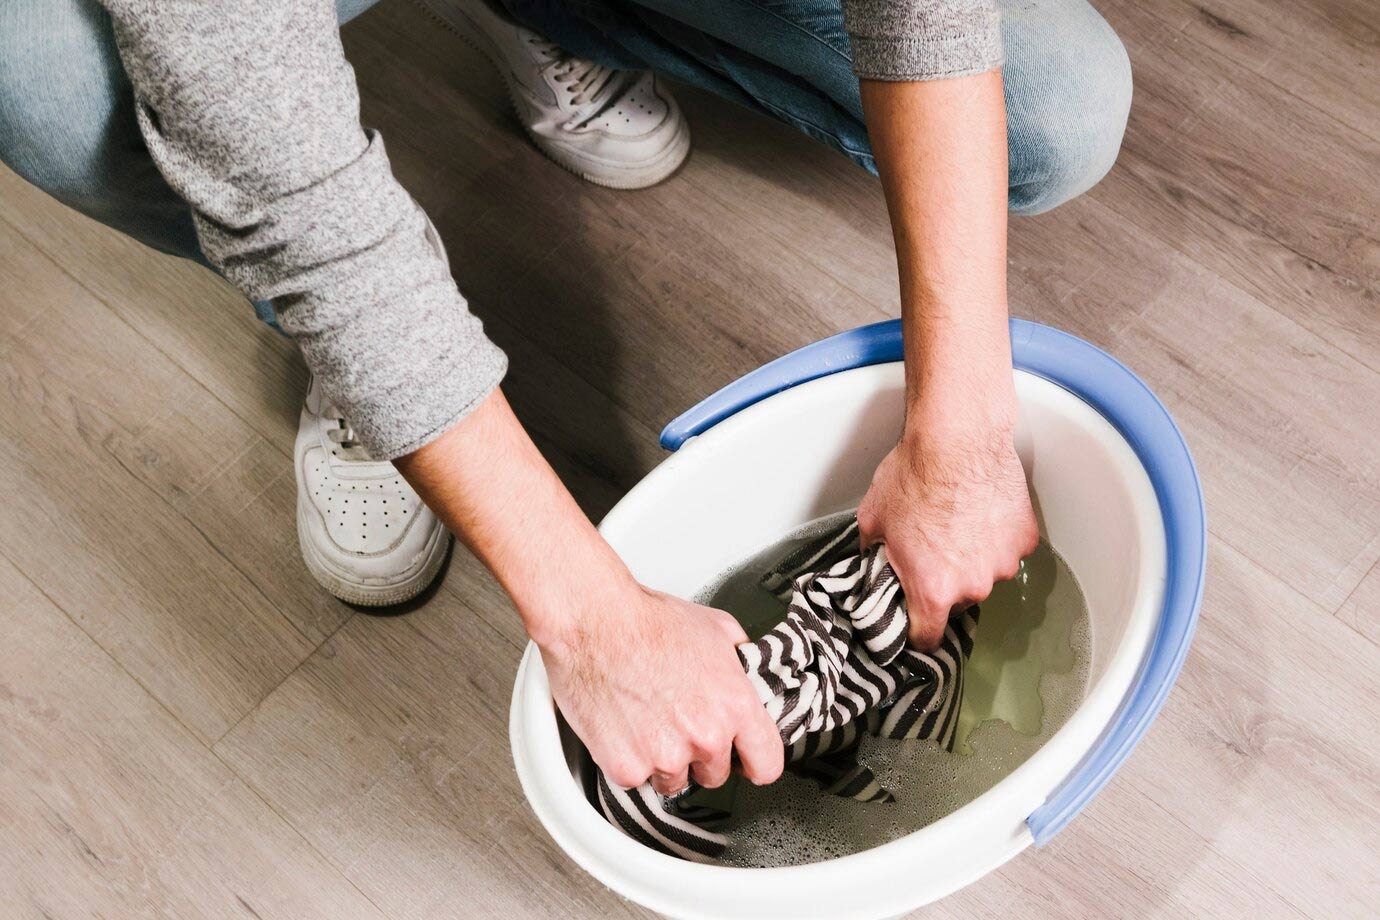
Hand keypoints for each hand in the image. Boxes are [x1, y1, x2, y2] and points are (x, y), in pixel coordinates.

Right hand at [539, 583, 783, 794]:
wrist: (593, 623)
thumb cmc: (647, 621)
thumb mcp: (715, 628)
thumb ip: (741, 659)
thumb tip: (749, 670)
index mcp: (735, 705)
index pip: (766, 765)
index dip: (753, 762)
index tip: (743, 759)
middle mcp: (705, 737)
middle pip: (715, 775)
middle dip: (700, 755)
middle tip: (677, 721)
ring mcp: (666, 757)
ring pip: (674, 781)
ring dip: (663, 760)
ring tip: (646, 718)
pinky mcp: (627, 768)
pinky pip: (636, 779)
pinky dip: (629, 759)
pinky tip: (623, 724)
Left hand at [857, 420, 1037, 649]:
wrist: (957, 438)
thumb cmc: (914, 475)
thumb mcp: (872, 520)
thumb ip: (871, 555)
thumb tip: (869, 566)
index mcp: (933, 590)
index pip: (927, 637)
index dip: (916, 630)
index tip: (913, 621)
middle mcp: (973, 585)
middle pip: (957, 602)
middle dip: (944, 583)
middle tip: (932, 548)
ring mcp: (1003, 563)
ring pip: (985, 574)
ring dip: (972, 558)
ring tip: (957, 521)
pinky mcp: (1024, 539)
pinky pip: (1006, 549)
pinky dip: (995, 537)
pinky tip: (980, 511)